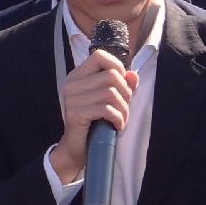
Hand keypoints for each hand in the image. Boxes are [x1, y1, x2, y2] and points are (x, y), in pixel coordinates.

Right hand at [52, 47, 137, 185]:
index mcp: (78, 76)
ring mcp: (71, 99)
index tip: (122, 83)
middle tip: (124, 107)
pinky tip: (117, 125)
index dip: (117, 66)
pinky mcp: (75, 114)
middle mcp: (72, 84)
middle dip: (126, 93)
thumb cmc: (94, 122)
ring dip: (123, 108)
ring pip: (111, 93)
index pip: (99, 56)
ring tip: (122, 118)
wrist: (76, 148)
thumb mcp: (109, 100)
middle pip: (111, 75)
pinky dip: (118, 118)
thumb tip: (133, 76)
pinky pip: (105, 109)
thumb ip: (121, 85)